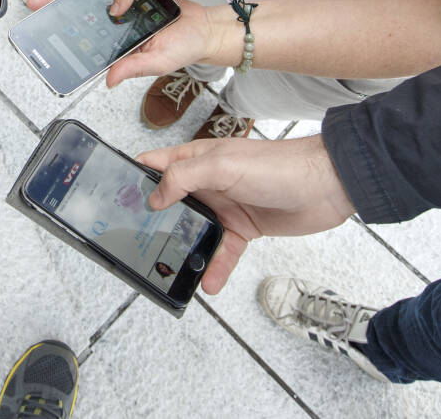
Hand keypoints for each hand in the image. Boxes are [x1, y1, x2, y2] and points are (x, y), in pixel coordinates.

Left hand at [26, 0, 229, 87]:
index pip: (83, 39)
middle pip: (81, 14)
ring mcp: (123, 8)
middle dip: (58, 5)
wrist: (206, 28)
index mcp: (117, 45)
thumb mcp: (158, 61)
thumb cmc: (186, 48)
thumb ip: (133, 67)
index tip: (42, 25)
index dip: (63, 32)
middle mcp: (115, 26)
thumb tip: (109, 79)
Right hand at [136, 136, 355, 292]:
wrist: (327, 185)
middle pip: (170, 202)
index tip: (114, 196)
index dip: (134, 177)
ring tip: (167, 267)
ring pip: (194, 231)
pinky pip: (222, 252)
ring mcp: (225, 206)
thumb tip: (155, 196)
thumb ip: (185, 176)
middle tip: (133, 239)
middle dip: (152, 220)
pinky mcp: (244, 228)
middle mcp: (207, 182)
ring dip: (182, 248)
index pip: (156, 165)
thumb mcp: (223, 165)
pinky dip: (214, 267)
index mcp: (197, 159)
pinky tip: (208, 283)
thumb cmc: (278, 165)